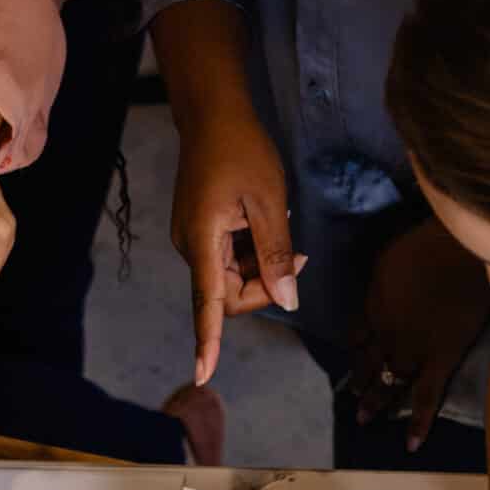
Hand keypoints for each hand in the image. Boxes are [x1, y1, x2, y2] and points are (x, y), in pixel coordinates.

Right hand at [170, 110, 302, 386]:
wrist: (212, 114)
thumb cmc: (242, 150)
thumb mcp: (268, 200)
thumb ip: (276, 253)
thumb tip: (286, 299)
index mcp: (203, 242)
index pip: (207, 304)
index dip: (208, 342)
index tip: (203, 375)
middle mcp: (192, 248)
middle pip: (229, 294)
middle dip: (265, 285)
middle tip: (297, 253)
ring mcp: (194, 240)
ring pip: (232, 277)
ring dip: (261, 267)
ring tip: (277, 226)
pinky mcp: (201, 232)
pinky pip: (228, 260)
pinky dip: (251, 253)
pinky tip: (262, 224)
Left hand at [353, 218, 489, 451]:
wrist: (460, 248)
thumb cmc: (429, 241)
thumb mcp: (390, 255)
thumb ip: (384, 278)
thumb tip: (385, 288)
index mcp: (374, 304)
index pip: (359, 332)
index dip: (356, 345)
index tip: (353, 355)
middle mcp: (386, 332)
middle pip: (370, 360)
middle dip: (359, 379)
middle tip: (352, 398)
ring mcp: (412, 349)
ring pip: (389, 382)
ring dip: (377, 401)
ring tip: (365, 419)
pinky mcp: (441, 359)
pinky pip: (426, 396)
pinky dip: (418, 421)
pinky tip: (411, 444)